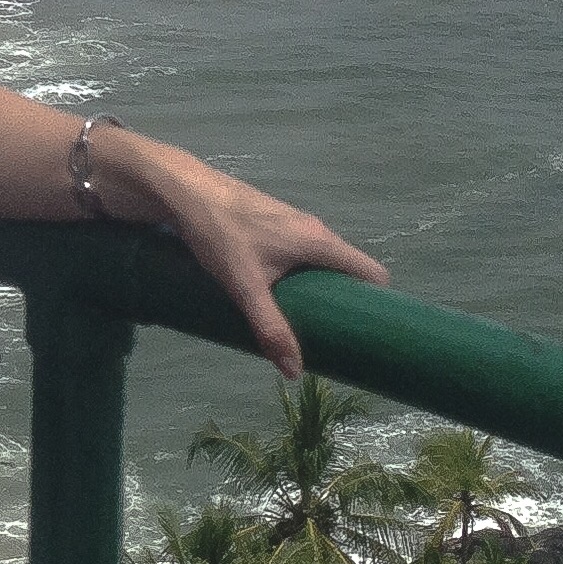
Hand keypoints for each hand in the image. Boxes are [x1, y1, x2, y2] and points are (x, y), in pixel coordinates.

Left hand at [104, 135, 387, 380]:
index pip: (371, 272)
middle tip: (332, 336)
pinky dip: (301, 276)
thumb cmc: (220, 234)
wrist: (185, 192)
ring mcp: (294, 223)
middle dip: (344, 302)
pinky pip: (302, 254)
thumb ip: (271, 328)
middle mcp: (315, 229)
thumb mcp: (246, 287)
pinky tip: (279, 295)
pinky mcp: (274, 223)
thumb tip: (295, 371)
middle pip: (347, 270)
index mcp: (319, 242)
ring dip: (320, 290)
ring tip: (306, 322)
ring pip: (321, 262)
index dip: (377, 302)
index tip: (367, 331)